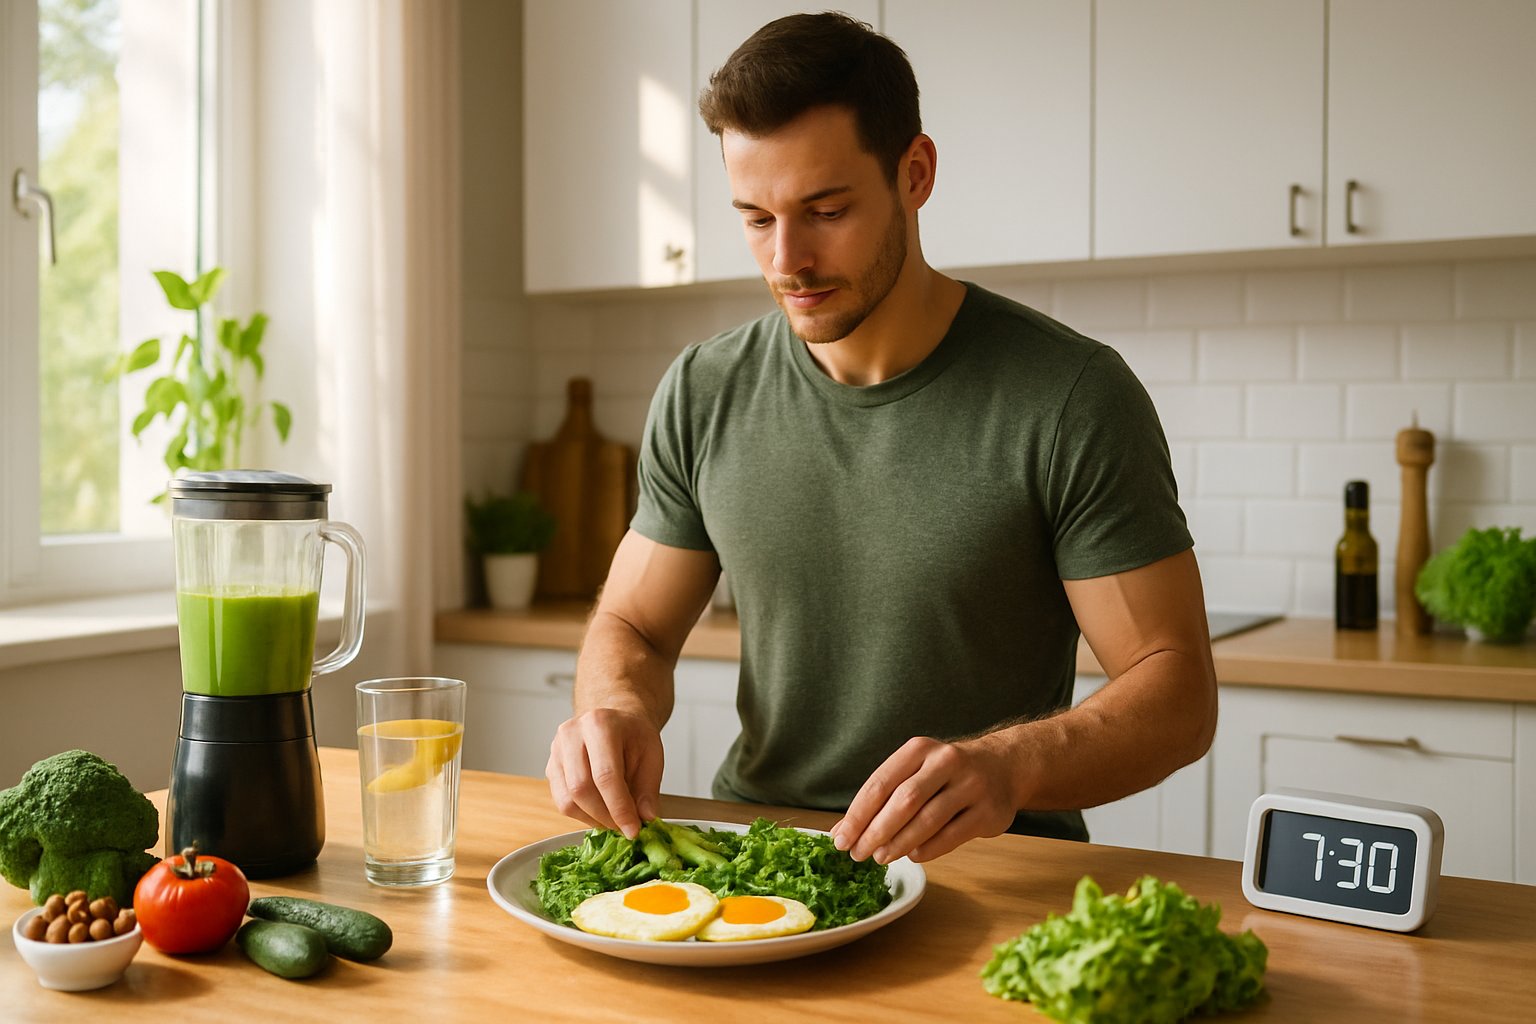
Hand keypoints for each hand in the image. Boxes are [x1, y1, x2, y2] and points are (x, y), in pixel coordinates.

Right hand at [546, 706, 663, 838]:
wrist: (614, 722)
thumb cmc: (632, 735)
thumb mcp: (652, 754)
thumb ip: (648, 788)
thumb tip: (646, 818)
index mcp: (600, 724)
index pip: (605, 775)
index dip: (619, 808)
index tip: (633, 830)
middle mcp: (571, 734)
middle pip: (581, 789)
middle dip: (605, 817)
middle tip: (624, 828)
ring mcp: (556, 750)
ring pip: (567, 800)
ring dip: (593, 819)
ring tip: (614, 819)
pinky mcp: (550, 766)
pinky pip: (561, 801)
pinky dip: (582, 814)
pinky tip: (600, 811)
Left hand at [831, 734, 1017, 863]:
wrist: (1003, 766)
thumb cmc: (946, 773)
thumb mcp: (914, 772)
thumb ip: (881, 798)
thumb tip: (842, 831)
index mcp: (919, 749)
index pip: (880, 783)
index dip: (857, 814)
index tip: (840, 840)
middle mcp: (946, 762)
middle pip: (903, 801)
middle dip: (876, 831)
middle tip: (858, 854)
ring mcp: (970, 786)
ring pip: (927, 820)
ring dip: (899, 843)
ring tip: (880, 857)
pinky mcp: (988, 811)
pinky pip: (951, 836)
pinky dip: (927, 850)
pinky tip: (912, 855)